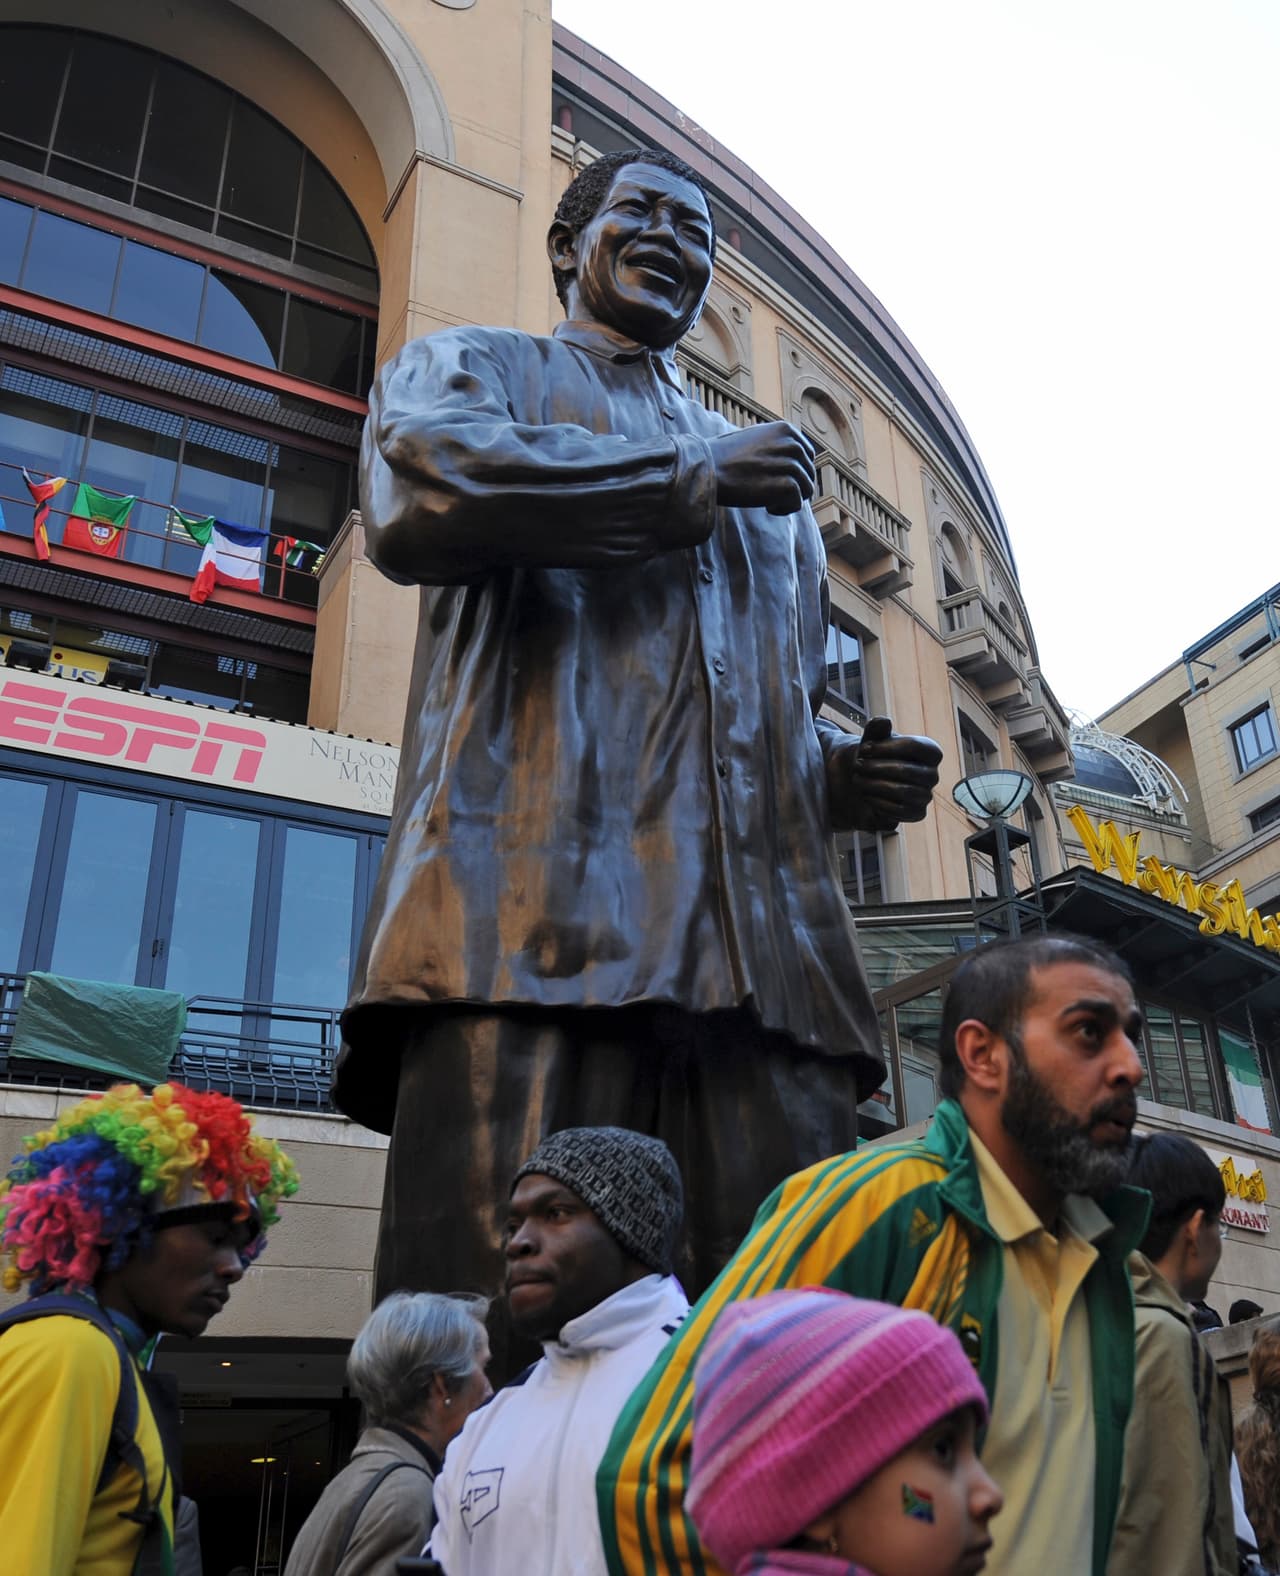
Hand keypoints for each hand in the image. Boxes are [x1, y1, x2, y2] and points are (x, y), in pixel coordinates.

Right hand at [709, 422, 816, 515]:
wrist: (706, 470)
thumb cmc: (724, 458)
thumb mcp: (754, 439)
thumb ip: (776, 445)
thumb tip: (795, 462)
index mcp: (786, 429)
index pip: (808, 455)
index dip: (796, 471)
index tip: (775, 479)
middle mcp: (792, 444)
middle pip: (809, 473)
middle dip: (794, 487)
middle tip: (769, 492)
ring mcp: (790, 464)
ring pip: (807, 489)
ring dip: (788, 499)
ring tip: (766, 500)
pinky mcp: (786, 484)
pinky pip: (798, 503)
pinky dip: (783, 509)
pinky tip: (767, 507)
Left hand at [829, 716, 942, 831]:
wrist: (866, 780)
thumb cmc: (873, 755)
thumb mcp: (872, 738)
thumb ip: (876, 727)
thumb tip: (883, 721)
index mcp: (930, 751)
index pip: (914, 746)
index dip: (886, 747)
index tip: (864, 748)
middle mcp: (933, 774)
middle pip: (907, 771)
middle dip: (877, 768)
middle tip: (857, 766)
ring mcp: (926, 795)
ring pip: (904, 792)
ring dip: (875, 785)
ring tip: (857, 780)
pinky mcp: (917, 814)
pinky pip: (900, 810)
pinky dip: (879, 802)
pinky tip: (865, 795)